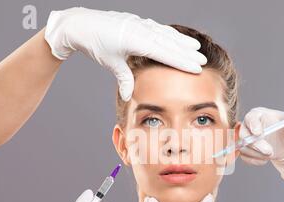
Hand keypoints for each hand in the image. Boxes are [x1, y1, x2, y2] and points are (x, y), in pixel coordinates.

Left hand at [44, 7, 206, 100]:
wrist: (80, 24)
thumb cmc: (94, 43)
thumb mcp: (110, 62)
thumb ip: (124, 78)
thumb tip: (129, 97)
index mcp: (135, 40)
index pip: (164, 52)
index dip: (181, 60)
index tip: (195, 67)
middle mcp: (140, 29)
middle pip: (169, 42)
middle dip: (186, 52)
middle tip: (202, 60)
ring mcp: (139, 24)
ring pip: (165, 33)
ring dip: (181, 42)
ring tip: (196, 48)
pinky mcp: (136, 22)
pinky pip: (158, 28)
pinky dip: (169, 34)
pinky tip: (176, 38)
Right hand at [239, 107, 283, 182]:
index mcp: (257, 115)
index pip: (250, 118)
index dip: (253, 125)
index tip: (258, 134)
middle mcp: (247, 125)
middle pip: (244, 134)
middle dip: (256, 145)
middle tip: (269, 151)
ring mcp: (244, 138)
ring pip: (244, 148)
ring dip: (258, 154)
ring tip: (271, 153)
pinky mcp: (245, 149)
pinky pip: (245, 157)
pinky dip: (256, 160)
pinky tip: (265, 159)